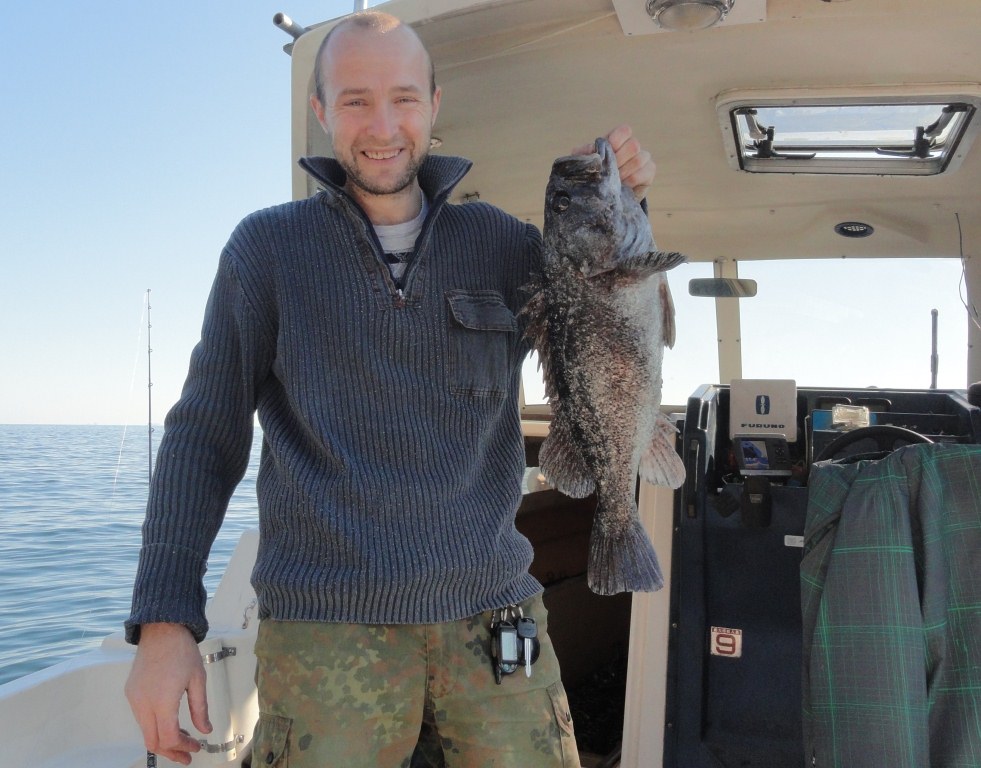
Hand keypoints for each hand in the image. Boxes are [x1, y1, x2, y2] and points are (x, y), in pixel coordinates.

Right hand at [125, 623, 211, 765]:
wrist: (161, 629)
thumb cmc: (181, 650)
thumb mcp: (198, 679)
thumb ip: (200, 708)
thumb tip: (205, 730)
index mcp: (162, 700)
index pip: (169, 737)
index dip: (183, 746)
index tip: (196, 747)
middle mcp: (143, 703)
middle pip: (152, 741)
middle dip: (170, 751)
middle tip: (187, 755)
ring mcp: (134, 699)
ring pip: (145, 731)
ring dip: (163, 739)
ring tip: (183, 739)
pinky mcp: (131, 693)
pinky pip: (141, 718)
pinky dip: (155, 726)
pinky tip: (170, 722)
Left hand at [570, 124, 656, 201]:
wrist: (605, 196)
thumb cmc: (593, 175)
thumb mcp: (585, 163)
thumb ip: (584, 153)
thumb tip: (592, 148)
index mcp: (617, 140)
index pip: (624, 131)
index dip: (616, 140)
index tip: (607, 152)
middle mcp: (632, 147)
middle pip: (633, 145)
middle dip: (619, 160)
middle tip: (609, 172)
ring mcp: (643, 158)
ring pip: (639, 160)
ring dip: (624, 173)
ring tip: (613, 182)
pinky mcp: (649, 171)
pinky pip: (645, 173)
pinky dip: (632, 181)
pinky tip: (623, 187)